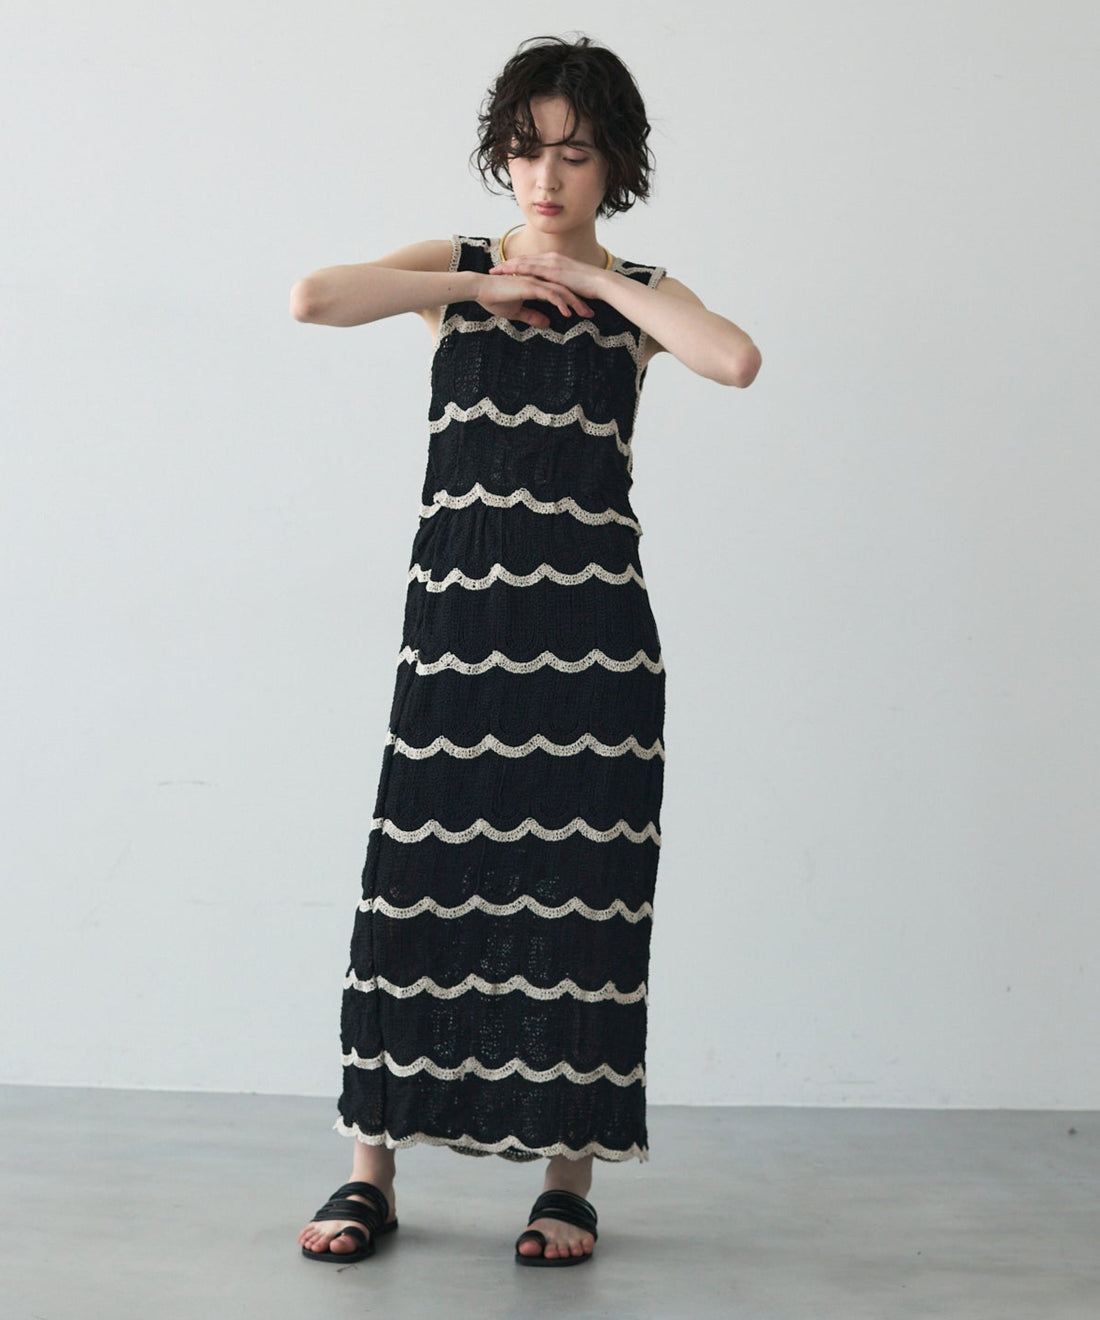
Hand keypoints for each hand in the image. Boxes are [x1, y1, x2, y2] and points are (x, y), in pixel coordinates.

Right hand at [473, 271, 593, 328]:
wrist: (479, 289)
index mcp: (536, 283)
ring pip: (561, 291)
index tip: (582, 312)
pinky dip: (561, 303)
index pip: (560, 291)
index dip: (572, 301)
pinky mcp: (530, 286)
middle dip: (580, 302)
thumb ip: (532, 316)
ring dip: (575, 303)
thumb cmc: (494, 298)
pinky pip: (550, 294)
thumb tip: (547, 323)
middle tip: (591, 314)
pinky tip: (568, 313)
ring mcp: (535, 281)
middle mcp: (538, 280)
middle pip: (565, 289)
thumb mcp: (517, 312)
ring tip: (585, 314)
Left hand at [490, 252, 610, 302]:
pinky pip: (533, 270)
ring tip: (495, 271)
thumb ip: (560, 285)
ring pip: (525, 262)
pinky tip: (509, 275)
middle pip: (524, 259)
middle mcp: (551, 258)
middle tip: (493, 269)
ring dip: (509, 266)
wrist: (601, 283)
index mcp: (555, 260)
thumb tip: (554, 293)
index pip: (531, 261)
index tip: (503, 269)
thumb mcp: (570, 284)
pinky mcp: (554, 271)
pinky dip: (520, 271)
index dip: (516, 264)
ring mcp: (552, 263)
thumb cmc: (589, 286)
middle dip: (508, 264)